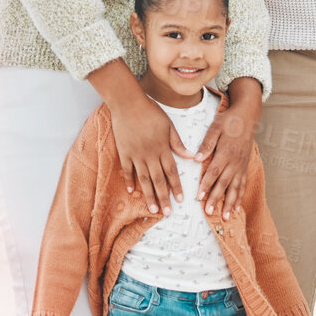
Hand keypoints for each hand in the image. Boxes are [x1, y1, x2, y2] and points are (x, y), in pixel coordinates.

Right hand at [107, 96, 195, 215]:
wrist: (128, 103)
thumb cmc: (150, 111)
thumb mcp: (169, 125)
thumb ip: (178, 143)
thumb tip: (190, 156)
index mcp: (162, 148)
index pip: (171, 172)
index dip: (176, 187)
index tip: (180, 200)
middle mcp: (149, 155)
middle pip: (158, 180)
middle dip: (164, 198)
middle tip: (167, 213)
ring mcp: (135, 155)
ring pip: (143, 179)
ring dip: (148, 195)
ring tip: (152, 209)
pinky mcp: (124, 152)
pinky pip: (127, 170)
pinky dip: (129, 181)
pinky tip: (132, 192)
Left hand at [195, 98, 259, 219]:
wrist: (248, 117)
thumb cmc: (229, 121)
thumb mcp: (215, 127)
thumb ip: (207, 143)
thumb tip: (196, 158)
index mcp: (225, 152)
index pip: (214, 172)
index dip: (206, 185)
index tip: (200, 197)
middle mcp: (234, 162)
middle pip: (224, 184)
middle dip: (216, 199)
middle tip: (209, 212)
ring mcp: (241, 166)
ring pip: (235, 188)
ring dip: (229, 203)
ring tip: (225, 217)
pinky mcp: (245, 167)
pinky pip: (242, 185)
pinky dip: (239, 197)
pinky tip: (236, 208)